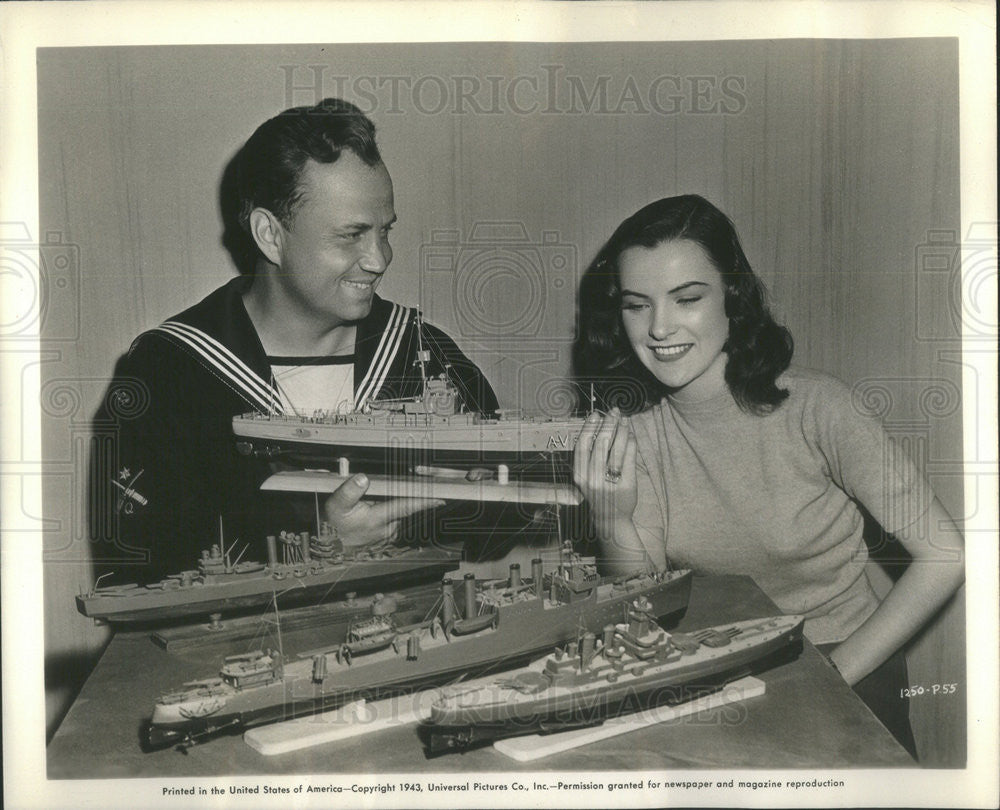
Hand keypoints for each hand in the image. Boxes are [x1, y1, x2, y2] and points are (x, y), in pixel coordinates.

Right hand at [324, 474, 444, 550]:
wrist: (330, 544)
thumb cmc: (333, 524)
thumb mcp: (335, 506)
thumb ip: (349, 491)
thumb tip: (363, 478)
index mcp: (377, 519)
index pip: (406, 507)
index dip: (424, 501)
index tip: (441, 497)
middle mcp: (387, 527)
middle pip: (405, 506)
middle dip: (410, 494)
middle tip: (417, 480)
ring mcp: (388, 532)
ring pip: (400, 512)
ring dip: (399, 502)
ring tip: (389, 494)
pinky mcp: (386, 533)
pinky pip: (395, 517)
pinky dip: (393, 508)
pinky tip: (382, 504)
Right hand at [572, 408, 637, 539]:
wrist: (610, 518)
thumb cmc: (599, 491)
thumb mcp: (588, 476)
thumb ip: (591, 455)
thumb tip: (600, 425)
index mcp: (580, 475)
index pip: (582, 446)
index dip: (588, 428)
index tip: (595, 414)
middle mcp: (592, 479)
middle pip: (600, 444)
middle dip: (608, 424)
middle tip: (614, 412)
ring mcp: (609, 482)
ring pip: (616, 449)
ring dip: (622, 431)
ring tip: (625, 420)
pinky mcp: (626, 484)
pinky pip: (630, 458)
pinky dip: (631, 443)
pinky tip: (631, 435)